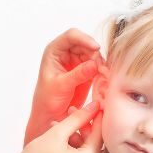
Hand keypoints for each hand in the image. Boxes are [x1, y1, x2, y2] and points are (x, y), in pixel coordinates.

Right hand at [8, 101, 103, 152]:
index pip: (99, 136)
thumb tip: (95, 107)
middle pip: (92, 146)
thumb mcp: (56, 133)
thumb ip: (77, 118)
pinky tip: (60, 144)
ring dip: (76, 140)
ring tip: (58, 130)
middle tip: (71, 114)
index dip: (97, 119)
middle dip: (82, 129)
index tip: (97, 106)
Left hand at [25, 28, 103, 144]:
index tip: (95, 48)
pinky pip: (97, 66)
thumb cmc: (47, 100)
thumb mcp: (61, 86)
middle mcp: (66, 53)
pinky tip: (105, 78)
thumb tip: (94, 64)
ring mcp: (77, 62)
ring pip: (94, 55)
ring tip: (104, 75)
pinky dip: (103, 71)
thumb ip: (77, 74)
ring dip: (101, 63)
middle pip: (86, 44)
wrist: (50, 115)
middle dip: (95, 54)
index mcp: (54, 51)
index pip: (71, 36)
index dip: (84, 39)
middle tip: (102, 68)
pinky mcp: (86, 72)